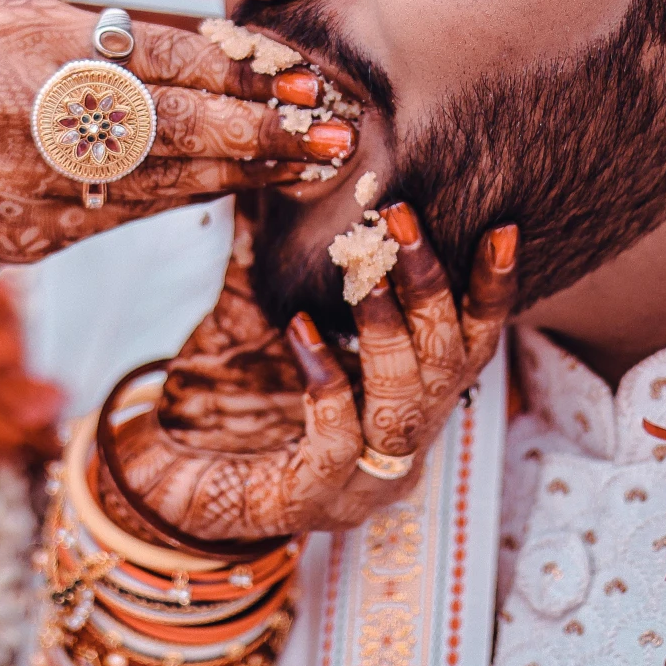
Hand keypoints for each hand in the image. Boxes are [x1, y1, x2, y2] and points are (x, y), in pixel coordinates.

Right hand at [0, 0, 356, 267]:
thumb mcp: (28, 25)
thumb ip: (106, 33)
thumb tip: (214, 47)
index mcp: (30, 45)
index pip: (151, 56)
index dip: (231, 69)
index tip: (297, 77)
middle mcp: (26, 112)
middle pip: (164, 123)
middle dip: (256, 127)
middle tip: (328, 130)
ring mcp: (30, 180)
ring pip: (160, 177)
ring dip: (245, 170)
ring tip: (311, 159)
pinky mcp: (39, 231)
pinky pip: (137, 214)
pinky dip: (202, 197)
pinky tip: (253, 184)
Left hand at [101, 203, 517, 541]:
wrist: (161, 480)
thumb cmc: (226, 396)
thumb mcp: (264, 312)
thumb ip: (287, 253)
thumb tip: (292, 163)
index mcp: (404, 401)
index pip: (468, 344)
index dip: (492, 290)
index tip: (503, 227)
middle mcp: (398, 446)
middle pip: (445, 367)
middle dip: (431, 290)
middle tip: (404, 221)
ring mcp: (360, 482)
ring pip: (404, 406)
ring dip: (390, 332)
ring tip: (365, 275)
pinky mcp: (310, 502)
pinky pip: (336, 442)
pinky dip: (327, 384)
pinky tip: (301, 333)